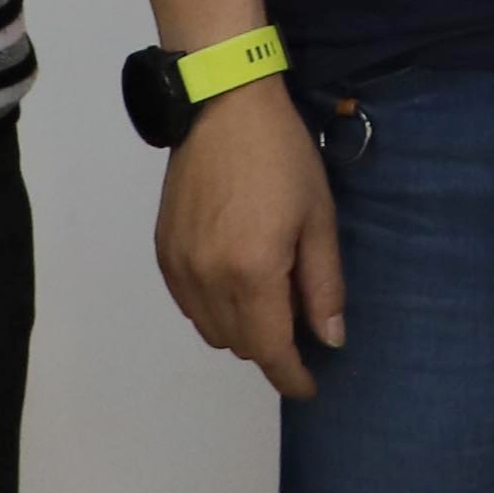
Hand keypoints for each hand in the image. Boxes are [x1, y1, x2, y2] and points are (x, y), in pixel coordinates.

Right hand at [153, 81, 345, 399]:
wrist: (222, 106)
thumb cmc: (283, 157)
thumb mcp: (318, 218)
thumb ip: (324, 286)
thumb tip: (331, 340)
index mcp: (252, 273)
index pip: (270, 350)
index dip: (291, 376)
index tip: (309, 386)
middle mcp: (207, 281)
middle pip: (240, 344)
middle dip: (272, 345)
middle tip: (299, 314)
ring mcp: (179, 268)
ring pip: (211, 330)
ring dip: (242, 327)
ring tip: (269, 290)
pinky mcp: (162, 252)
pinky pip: (189, 305)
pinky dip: (214, 307)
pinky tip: (235, 276)